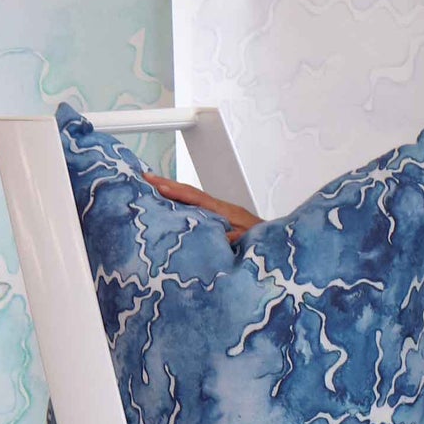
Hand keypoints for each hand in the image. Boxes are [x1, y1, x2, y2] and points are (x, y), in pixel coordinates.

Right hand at [140, 171, 262, 245]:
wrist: (278, 245)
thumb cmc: (264, 244)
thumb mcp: (247, 243)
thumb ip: (229, 238)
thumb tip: (210, 233)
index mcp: (225, 212)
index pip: (195, 197)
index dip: (176, 191)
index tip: (156, 185)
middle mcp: (221, 208)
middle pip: (190, 192)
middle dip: (167, 184)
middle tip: (144, 177)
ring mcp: (221, 212)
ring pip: (192, 197)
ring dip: (172, 191)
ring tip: (151, 186)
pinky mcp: (221, 218)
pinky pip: (197, 206)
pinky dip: (182, 201)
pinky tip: (172, 204)